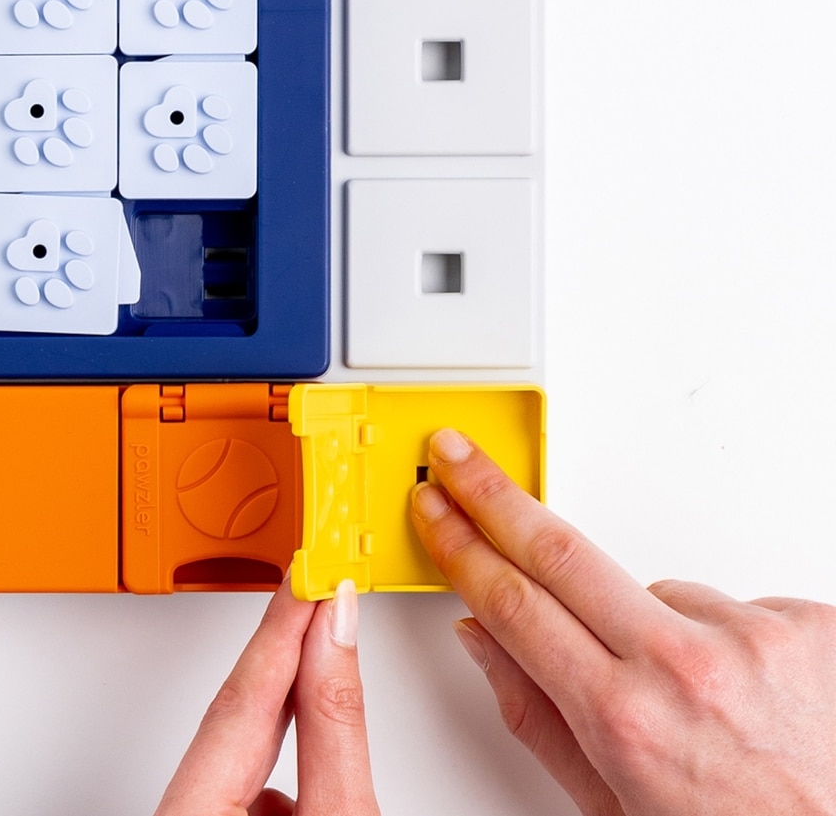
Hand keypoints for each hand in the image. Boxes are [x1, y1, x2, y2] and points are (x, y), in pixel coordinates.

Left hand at [154, 577, 379, 815]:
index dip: (285, 628)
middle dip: (290, 662)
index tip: (310, 578)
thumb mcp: (340, 814)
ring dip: (292, 730)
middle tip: (319, 595)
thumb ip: (334, 725)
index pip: (242, 698)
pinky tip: (319, 795)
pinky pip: (243, 791)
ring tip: (336, 697)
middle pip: (236, 723)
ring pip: (242, 759)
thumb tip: (333, 633)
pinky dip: (285, 781)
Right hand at [411, 428, 835, 815]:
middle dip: (495, 495)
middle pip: (559, 549)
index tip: (436, 509)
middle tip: (460, 455)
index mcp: (623, 720)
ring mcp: (750, 637)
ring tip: (682, 694)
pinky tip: (738, 688)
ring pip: (652, 587)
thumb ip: (537, 717)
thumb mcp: (611, 810)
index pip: (513, 602)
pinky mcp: (805, 622)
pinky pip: (726, 603)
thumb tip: (482, 637)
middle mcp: (684, 667)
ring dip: (644, 621)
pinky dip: (716, 634)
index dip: (462, 546)